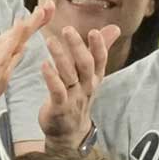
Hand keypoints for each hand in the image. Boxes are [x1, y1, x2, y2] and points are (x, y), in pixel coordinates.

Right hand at [0, 5, 49, 125]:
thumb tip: (22, 46)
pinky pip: (5, 48)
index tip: (48, 9)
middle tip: (50, 4)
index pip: (21, 35)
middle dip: (36, 18)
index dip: (35, 22)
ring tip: (41, 10)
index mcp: (2, 53)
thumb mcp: (1, 76)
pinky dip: (14, 36)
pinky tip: (22, 24)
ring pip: (14, 37)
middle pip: (20, 32)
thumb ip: (10, 60)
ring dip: (28, 23)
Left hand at [39, 16, 118, 151]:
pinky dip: (51, 77)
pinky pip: (56, 91)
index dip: (99, 46)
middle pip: (85, 64)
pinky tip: (43, 64)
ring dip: (60, 57)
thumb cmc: (78, 96)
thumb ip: (100, 50)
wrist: (69, 132)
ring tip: (50, 40)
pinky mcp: (59, 107)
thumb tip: (114, 27)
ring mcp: (74, 97)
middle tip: (67, 29)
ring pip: (69, 74)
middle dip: (77, 46)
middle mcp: (87, 86)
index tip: (94, 31)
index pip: (100, 59)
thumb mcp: (91, 74)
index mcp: (94, 77)